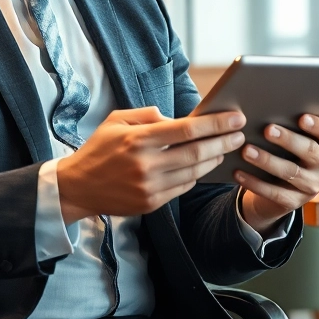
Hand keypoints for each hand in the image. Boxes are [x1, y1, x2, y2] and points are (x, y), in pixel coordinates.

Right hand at [56, 107, 246, 222]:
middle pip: (197, 152)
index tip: (235, 117)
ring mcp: (149, 186)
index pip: (186, 129)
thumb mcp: (116, 120)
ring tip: (226, 148)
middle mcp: (146, 164)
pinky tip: (204, 165)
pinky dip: (197, 174)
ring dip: (215, 159)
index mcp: (137, 139)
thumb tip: (176, 118)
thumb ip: (147, 115)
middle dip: (224, 142)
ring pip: (194, 171)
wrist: (77, 187)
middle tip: (240, 134)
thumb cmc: (98, 149)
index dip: (215, 123)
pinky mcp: (151, 203)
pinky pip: (183, 187)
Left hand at [236, 114, 318, 234]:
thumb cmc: (286, 148)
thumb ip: (289, 122)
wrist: (280, 185)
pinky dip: (254, 182)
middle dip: (288, 140)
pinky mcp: (295, 202)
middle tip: (267, 129)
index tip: (302, 117)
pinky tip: (238, 172)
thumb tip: (266, 106)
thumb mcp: (294, 136)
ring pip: (291, 172)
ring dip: (267, 161)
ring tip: (247, 150)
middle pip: (310, 151)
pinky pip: (274, 192)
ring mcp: (312, 186)